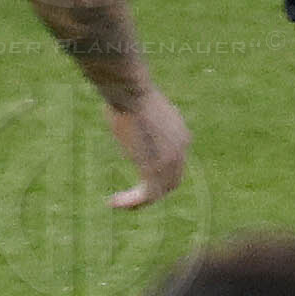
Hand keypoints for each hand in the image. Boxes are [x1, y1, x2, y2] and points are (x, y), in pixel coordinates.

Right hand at [105, 82, 190, 210]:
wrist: (131, 92)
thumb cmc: (127, 92)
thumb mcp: (138, 107)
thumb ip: (136, 119)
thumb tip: (121, 110)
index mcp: (181, 135)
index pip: (176, 165)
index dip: (160, 176)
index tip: (139, 180)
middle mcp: (180, 150)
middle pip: (172, 183)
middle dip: (153, 193)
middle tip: (130, 200)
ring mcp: (169, 161)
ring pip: (158, 192)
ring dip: (138, 201)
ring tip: (116, 203)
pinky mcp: (154, 169)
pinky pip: (146, 195)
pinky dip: (130, 202)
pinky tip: (113, 202)